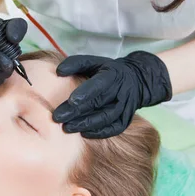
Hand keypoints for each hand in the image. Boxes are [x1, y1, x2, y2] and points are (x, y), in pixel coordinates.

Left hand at [52, 51, 171, 137]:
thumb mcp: (94, 61)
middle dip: (77, 111)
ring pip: (106, 118)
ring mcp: (125, 106)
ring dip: (86, 124)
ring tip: (67, 128)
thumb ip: (75, 63)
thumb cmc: (107, 70)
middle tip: (58, 117)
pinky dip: (99, 133)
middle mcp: (120, 91)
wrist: (137, 80)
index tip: (71, 101)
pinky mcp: (126, 119)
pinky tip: (83, 133)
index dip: (86, 92)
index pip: (99, 84)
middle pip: (99, 103)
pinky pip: (114, 129)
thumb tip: (59, 71)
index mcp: (112, 74)